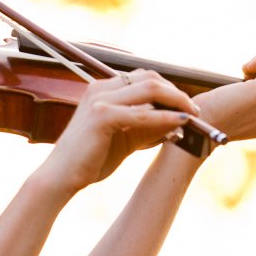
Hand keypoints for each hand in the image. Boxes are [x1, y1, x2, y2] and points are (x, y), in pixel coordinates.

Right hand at [39, 70, 199, 192]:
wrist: (61, 178)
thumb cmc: (91, 160)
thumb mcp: (126, 140)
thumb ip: (149, 128)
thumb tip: (179, 123)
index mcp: (103, 90)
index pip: (144, 78)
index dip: (169, 89)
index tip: (186, 106)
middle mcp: (101, 88)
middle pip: (150, 78)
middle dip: (177, 92)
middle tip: (194, 111)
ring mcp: (100, 100)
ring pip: (150, 89)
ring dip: (176, 101)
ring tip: (192, 116)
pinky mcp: (102, 116)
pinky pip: (143, 114)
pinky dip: (165, 117)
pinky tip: (181, 123)